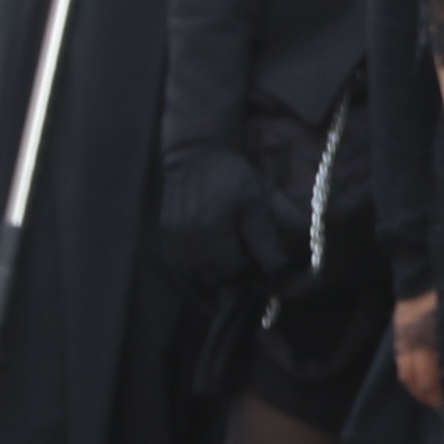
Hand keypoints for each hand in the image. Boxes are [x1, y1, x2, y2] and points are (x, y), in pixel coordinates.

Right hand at [154, 141, 270, 291]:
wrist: (195, 154)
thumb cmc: (231, 176)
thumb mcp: (255, 202)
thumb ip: (264, 238)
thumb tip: (277, 272)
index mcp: (211, 232)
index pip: (234, 272)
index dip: (250, 275)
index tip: (262, 271)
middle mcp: (188, 240)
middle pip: (213, 279)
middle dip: (233, 282)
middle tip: (249, 277)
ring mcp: (173, 241)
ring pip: (193, 280)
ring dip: (212, 287)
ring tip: (230, 284)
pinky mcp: (165, 238)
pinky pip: (178, 272)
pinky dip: (192, 284)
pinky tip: (207, 289)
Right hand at [392, 294, 443, 409]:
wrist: (421, 275)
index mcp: (429, 342)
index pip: (429, 381)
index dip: (439, 398)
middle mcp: (412, 344)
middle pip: (414, 382)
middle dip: (427, 398)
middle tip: (443, 407)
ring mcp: (402, 340)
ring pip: (405, 375)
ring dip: (417, 389)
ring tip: (432, 398)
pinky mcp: (398, 336)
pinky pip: (401, 363)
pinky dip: (411, 375)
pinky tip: (423, 379)